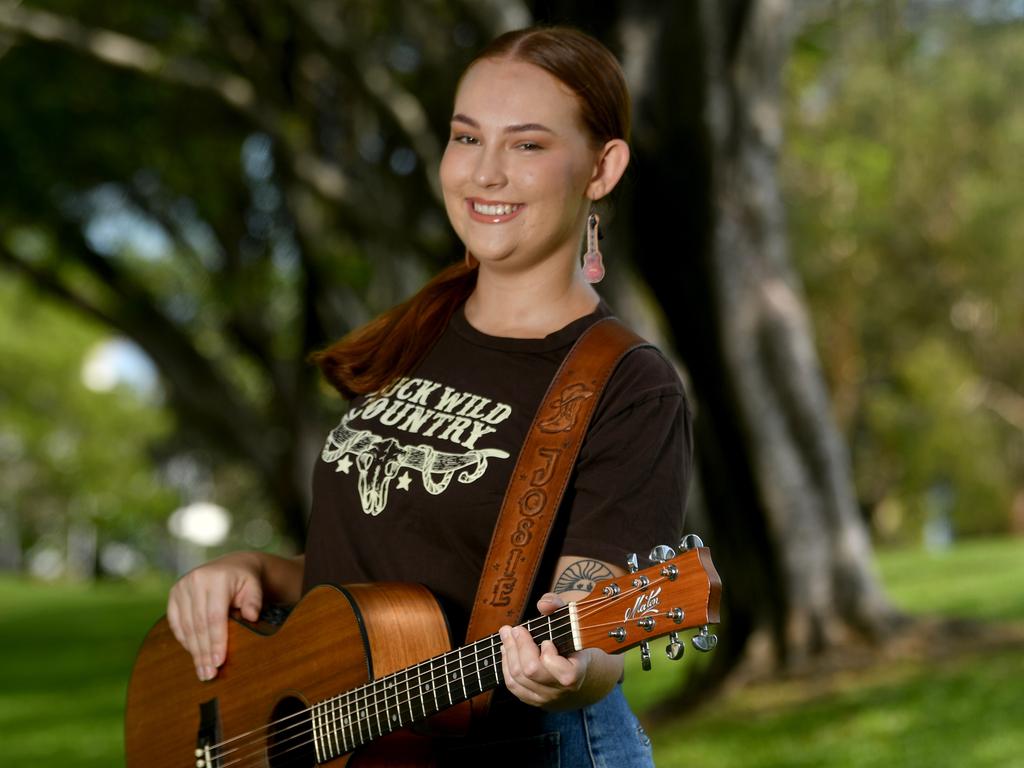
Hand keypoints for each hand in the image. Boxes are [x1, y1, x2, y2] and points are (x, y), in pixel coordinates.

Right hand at [166, 552, 262, 681]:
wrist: (231, 565)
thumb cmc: (246, 580)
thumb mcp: (254, 586)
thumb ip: (254, 601)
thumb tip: (252, 617)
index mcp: (216, 578)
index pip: (215, 617)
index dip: (216, 641)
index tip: (219, 662)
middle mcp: (195, 580)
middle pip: (199, 625)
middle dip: (204, 652)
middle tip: (210, 674)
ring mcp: (181, 587)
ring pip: (186, 626)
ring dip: (194, 651)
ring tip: (203, 670)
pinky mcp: (173, 594)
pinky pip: (176, 623)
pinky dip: (185, 640)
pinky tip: (194, 654)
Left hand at [499, 592, 615, 710]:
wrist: (579, 673)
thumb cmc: (573, 641)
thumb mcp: (571, 621)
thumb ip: (558, 607)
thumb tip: (543, 604)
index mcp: (578, 673)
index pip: (563, 673)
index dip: (550, 656)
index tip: (546, 641)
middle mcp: (561, 690)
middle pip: (531, 672)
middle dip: (519, 646)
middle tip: (515, 629)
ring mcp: (545, 698)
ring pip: (518, 679)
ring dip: (508, 653)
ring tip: (506, 635)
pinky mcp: (532, 700)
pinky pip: (513, 686)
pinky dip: (506, 665)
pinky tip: (506, 650)